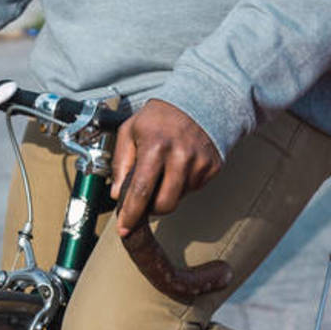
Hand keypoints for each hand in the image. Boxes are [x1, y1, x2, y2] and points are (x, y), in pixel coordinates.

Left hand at [110, 100, 219, 234]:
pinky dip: (183, 184)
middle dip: (152, 208)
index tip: (125, 229)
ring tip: (164, 169)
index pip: (141, 190)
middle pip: (164, 204)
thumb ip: (121, 162)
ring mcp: (199, 163)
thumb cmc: (159, 116)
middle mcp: (179, 156)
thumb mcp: (130, 130)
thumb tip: (118, 194)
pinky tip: (180, 164)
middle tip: (145, 197)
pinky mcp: (212, 167)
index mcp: (155, 146)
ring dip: (168, 193)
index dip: (131, 213)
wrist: (198, 100)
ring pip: (179, 199)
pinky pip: (194, 189)